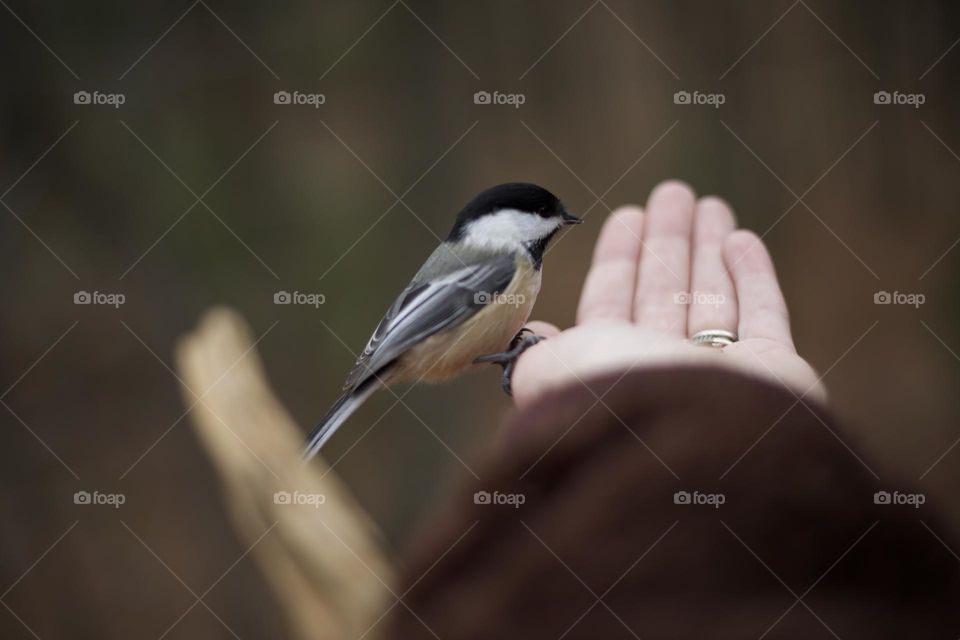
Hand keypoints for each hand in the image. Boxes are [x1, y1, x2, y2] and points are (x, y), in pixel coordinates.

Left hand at [511, 181, 824, 407]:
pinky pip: (765, 316)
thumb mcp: (551, 372)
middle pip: (666, 293)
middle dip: (667, 242)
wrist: (699, 458)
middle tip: (673, 193)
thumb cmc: (619, 406)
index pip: (613, 301)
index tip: (626, 216)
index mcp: (612, 370)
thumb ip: (538, 348)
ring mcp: (722, 376)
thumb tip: (531, 331)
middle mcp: (664, 372)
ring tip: (707, 203)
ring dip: (709, 249)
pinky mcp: (776, 377)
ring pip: (714, 299)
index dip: (620, 258)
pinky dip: (754, 277)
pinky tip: (740, 239)